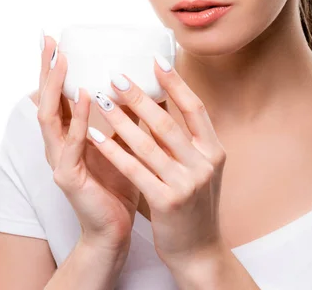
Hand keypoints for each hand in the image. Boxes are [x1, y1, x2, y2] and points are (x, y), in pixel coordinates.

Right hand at [36, 34, 142, 252]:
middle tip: (49, 41)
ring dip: (55, 87)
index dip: (55, 68)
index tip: (57, 39)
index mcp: (70, 135)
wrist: (115, 229)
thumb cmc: (119, 182)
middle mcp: (59, 144)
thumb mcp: (124, 141)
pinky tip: (86, 97)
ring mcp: (60, 160)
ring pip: (49, 118)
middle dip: (47, 69)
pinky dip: (77, 118)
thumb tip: (142, 83)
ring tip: (62, 60)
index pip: (58, 94)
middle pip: (46, 99)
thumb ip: (126, 114)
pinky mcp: (68, 177)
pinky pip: (70, 144)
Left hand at [87, 53, 227, 269]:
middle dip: (139, 96)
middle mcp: (204, 164)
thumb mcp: (198, 166)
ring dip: (121, 119)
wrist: (198, 250)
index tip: (156, 60)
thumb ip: (184, 137)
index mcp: (214, 150)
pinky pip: (134, 169)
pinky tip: (97, 135)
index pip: (195, 108)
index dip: (176, 83)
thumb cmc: (194, 202)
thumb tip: (161, 97)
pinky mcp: (167, 202)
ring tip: (101, 100)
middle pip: (167, 122)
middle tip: (116, 76)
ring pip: (147, 144)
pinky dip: (114, 150)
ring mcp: (186, 184)